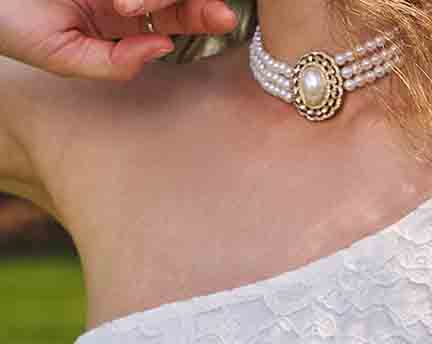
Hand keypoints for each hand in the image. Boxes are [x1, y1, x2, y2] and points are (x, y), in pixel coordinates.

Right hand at [1, 0, 237, 81]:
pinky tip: (126, 0)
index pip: (170, 17)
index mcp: (118, 20)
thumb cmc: (15, 27)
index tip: (225, 18)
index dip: (200, 16)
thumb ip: (115, 62)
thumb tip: (163, 49)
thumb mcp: (66, 58)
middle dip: (197, 2)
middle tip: (217, 11)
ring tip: (126, 3)